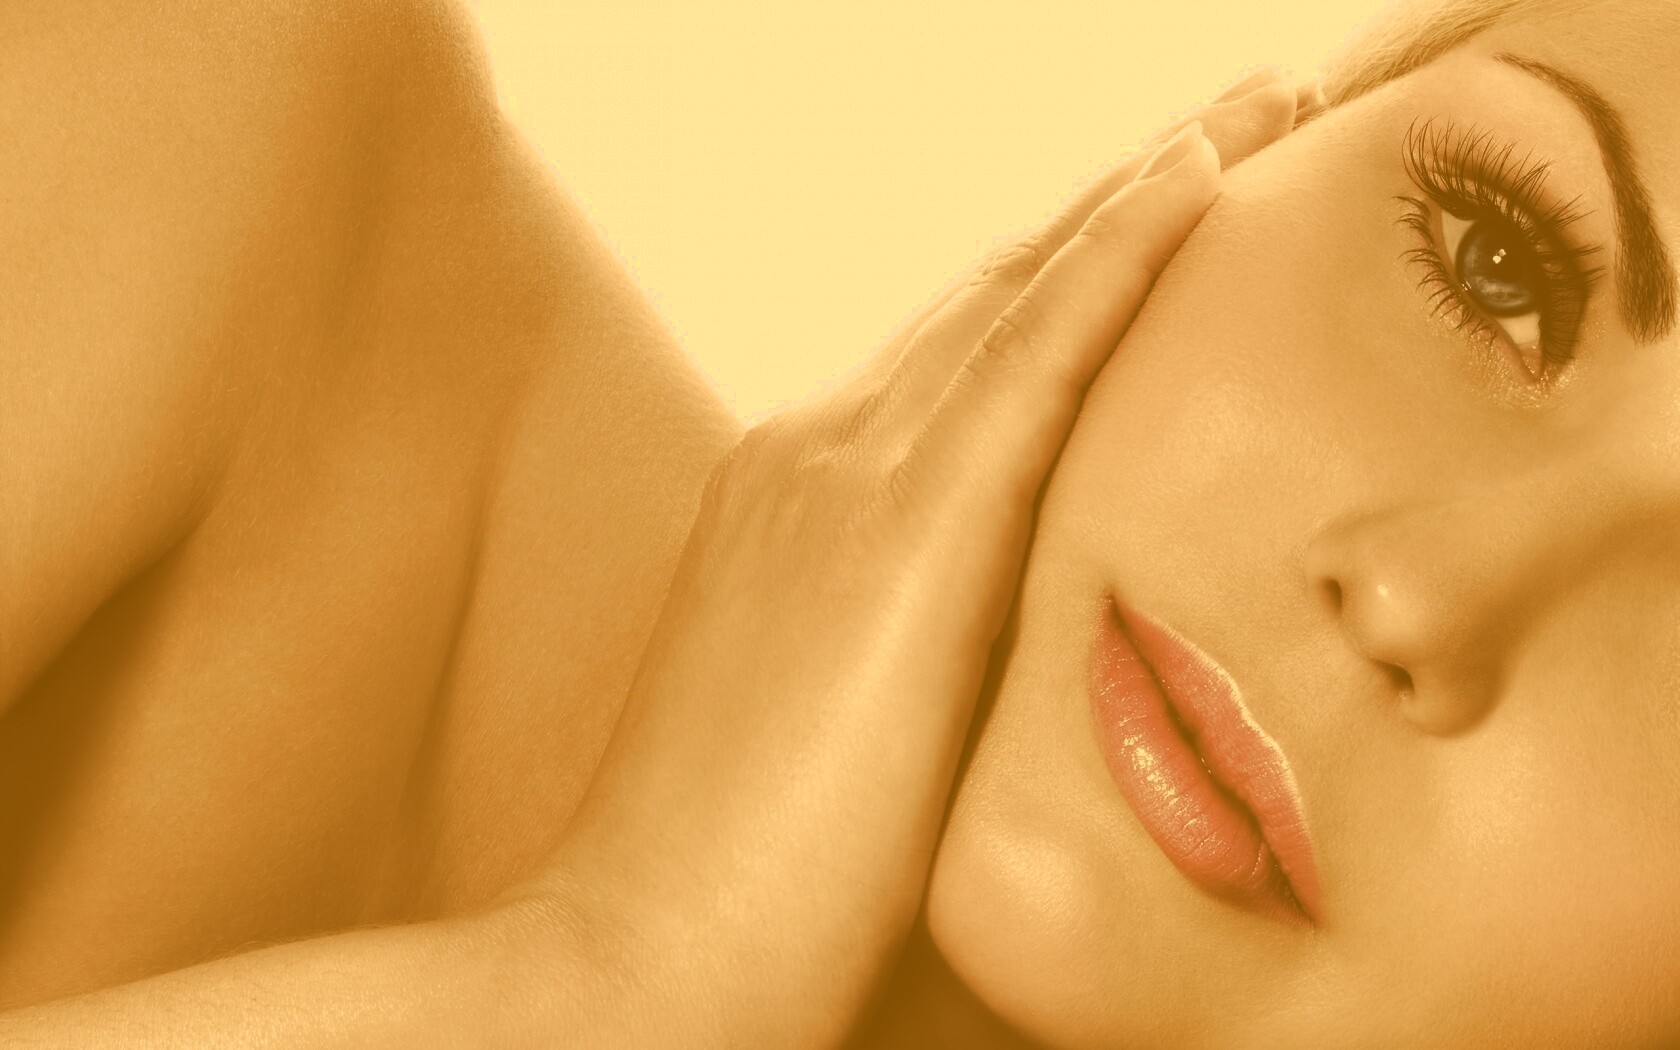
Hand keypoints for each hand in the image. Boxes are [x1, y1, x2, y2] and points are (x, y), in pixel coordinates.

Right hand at [523, 70, 1306, 1048]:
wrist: (649, 958)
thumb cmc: (743, 883)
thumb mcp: (833, 730)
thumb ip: (909, 656)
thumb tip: (1003, 659)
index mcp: (794, 500)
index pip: (957, 359)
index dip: (1061, 277)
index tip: (1155, 218)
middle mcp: (814, 453)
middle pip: (992, 294)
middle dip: (1111, 202)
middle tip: (1229, 121)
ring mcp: (850, 477)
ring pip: (1023, 291)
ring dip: (1143, 190)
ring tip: (1249, 110)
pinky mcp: (906, 529)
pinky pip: (1038, 349)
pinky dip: (1121, 253)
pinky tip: (1200, 180)